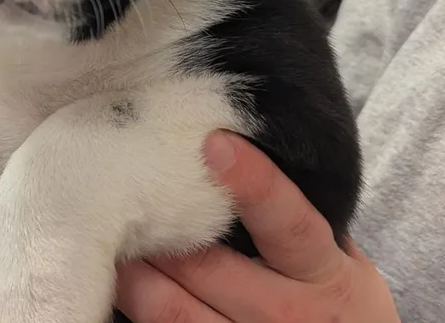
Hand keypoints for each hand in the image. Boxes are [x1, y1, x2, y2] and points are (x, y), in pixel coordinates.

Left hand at [116, 131, 399, 322]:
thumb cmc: (336, 301)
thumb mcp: (337, 258)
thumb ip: (292, 213)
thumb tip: (227, 146)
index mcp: (323, 274)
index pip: (289, 224)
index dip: (253, 184)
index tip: (215, 143)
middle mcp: (288, 315)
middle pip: (205, 266)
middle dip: (159, 226)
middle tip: (122, 187)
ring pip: (172, 308)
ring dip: (134, 270)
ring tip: (112, 234)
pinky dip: (137, 304)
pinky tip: (123, 279)